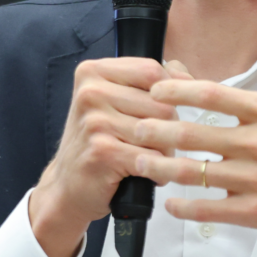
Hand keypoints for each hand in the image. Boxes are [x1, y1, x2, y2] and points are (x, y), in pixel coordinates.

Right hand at [29, 57, 192, 256]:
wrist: (69, 185)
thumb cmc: (98, 141)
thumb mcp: (116, 101)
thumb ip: (150, 81)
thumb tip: (187, 76)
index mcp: (93, 72)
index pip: (152, 70)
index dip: (171, 91)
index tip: (170, 108)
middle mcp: (91, 92)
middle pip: (161, 103)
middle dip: (168, 128)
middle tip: (153, 144)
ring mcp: (95, 122)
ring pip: (161, 130)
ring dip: (165, 152)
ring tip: (150, 158)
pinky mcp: (103, 151)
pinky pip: (153, 157)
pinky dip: (159, 171)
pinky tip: (147, 175)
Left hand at [132, 6, 256, 256]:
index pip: (214, 94)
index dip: (178, 89)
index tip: (155, 87)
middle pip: (194, 133)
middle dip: (156, 129)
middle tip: (131, 125)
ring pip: (196, 173)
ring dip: (161, 168)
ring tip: (138, 163)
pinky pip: (212, 209)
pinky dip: (186, 208)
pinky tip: (170, 203)